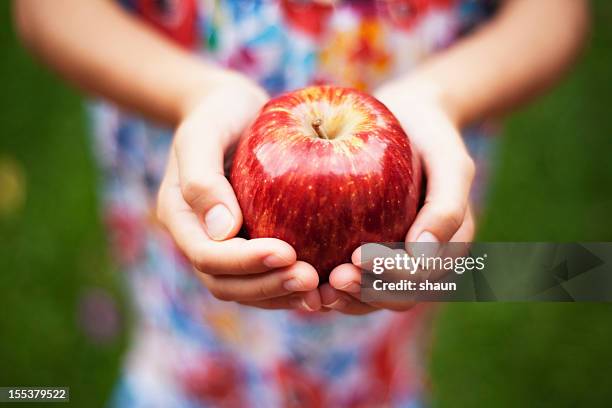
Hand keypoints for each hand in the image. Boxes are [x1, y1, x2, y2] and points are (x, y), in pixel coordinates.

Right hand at [157, 74, 321, 311]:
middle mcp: (201, 239)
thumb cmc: (218, 113)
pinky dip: (291, 283)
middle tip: (310, 280)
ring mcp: (226, 245)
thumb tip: (223, 230)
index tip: (286, 253)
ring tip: (320, 289)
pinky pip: (268, 274)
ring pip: (248, 288)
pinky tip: (323, 280)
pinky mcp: (252, 242)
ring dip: (281, 294)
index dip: (245, 262)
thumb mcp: (204, 131)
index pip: (207, 256)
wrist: (233, 111)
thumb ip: (202, 177)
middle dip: (267, 287)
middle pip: (227, 283)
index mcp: (181, 217)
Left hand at [321, 77, 475, 313]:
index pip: (423, 276)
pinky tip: (303, 276)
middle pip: (396, 296)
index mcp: (449, 248)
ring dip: (346, 299)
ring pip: (371, 298)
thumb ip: (446, 206)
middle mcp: (423, 263)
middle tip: (333, 280)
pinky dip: (329, 286)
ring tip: (316, 289)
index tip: (357, 257)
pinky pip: (350, 280)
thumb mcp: (449, 163)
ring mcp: (394, 262)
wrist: (408, 122)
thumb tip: (421, 250)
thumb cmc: (430, 138)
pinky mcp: (365, 256)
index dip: (392, 275)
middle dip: (366, 294)